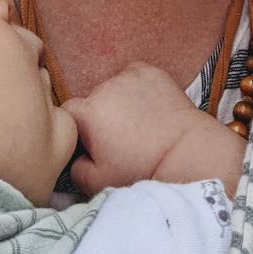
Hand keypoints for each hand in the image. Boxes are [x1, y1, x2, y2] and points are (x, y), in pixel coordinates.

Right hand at [63, 62, 245, 197]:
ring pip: (113, 88)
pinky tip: (147, 107)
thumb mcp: (98, 182)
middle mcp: (106, 87)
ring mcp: (129, 76)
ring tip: (136, 124)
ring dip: (118, 101)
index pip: (68, 112)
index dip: (75, 127)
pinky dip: (136, 88)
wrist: (184, 152)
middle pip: (93, 100)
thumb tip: (74, 156)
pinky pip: (134, 77)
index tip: (88, 141)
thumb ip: (75, 168)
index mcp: (89, 113)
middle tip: (117, 138)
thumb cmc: (141, 169)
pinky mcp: (150, 71)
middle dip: (100, 116)